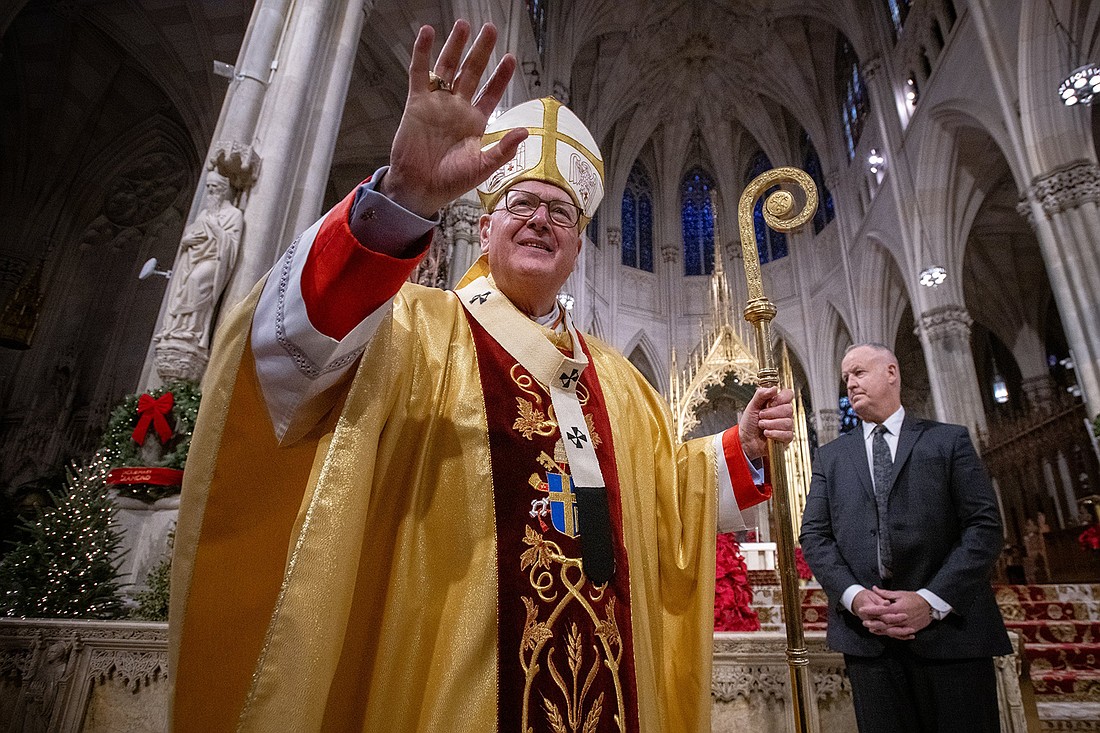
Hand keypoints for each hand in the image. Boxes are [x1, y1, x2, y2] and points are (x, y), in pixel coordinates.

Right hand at [381, 21, 528, 217]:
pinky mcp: (416, 102)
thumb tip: (524, 132)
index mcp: (475, 122)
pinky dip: (423, 52)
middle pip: (471, 72)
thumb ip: (503, 150)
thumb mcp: (481, 167)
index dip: (500, 76)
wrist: (419, 189)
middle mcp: (457, 108)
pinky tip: (428, 33)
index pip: (491, 92)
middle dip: (481, 51)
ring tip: (463, 25)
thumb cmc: (450, 182)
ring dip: (455, 46)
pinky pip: (420, 72)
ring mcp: (437, 103)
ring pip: (448, 67)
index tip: (510, 58)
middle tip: (490, 29)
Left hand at [738, 387, 794, 459]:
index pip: (789, 395)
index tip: (770, 403)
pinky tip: (766, 433)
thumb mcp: (752, 406)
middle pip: (788, 409)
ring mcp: (786, 426)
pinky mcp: (786, 437)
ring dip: (770, 424)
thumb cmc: (749, 424)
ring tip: (761, 425)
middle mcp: (783, 413)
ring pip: (787, 422)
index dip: (781, 398)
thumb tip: (774, 388)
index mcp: (777, 403)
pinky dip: (773, 433)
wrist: (745, 440)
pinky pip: (787, 434)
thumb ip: (761, 394)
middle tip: (761, 416)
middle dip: (771, 413)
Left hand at [857, 587, 931, 639]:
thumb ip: (886, 593)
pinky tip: (884, 633)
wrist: (930, 606)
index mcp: (898, 608)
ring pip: (891, 630)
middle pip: (884, 622)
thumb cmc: (915, 598)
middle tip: (864, 622)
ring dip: (880, 630)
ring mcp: (906, 625)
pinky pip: (899, 634)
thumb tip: (874, 589)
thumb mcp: (900, 594)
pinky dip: (891, 634)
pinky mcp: (911, 629)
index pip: (881, 609)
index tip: (862, 609)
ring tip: (871, 629)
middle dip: (873, 622)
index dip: (870, 610)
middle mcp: (901, 618)